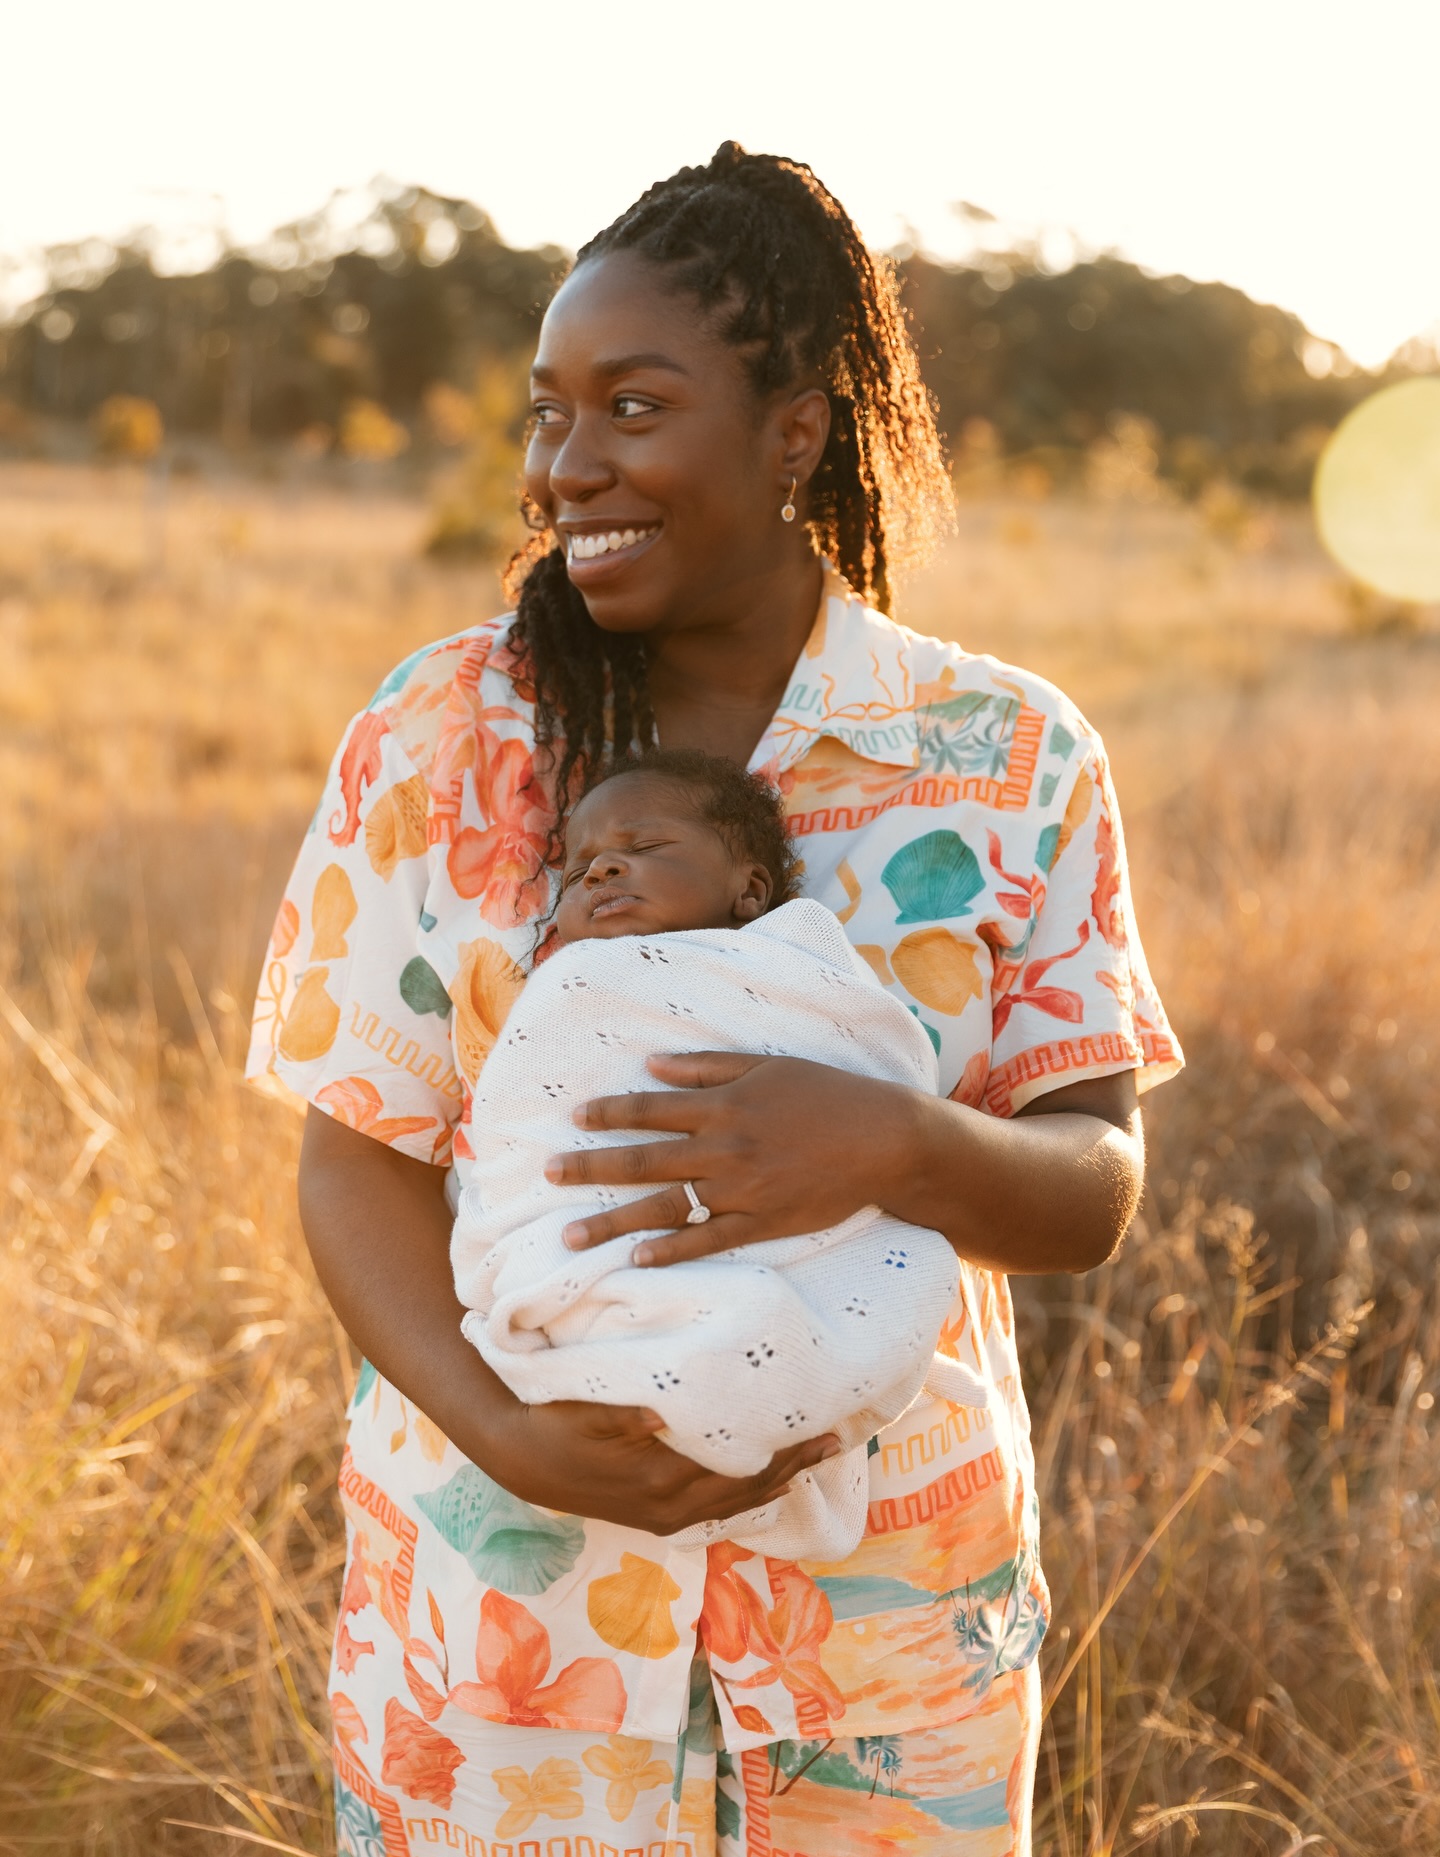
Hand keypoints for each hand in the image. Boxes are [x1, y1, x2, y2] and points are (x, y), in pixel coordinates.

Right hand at [491, 1395, 840, 1533]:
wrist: (521, 1458)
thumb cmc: (557, 1424)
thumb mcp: (587, 1413)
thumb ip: (627, 1415)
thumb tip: (665, 1411)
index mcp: (661, 1480)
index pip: (740, 1471)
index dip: (785, 1454)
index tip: (822, 1429)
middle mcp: (669, 1507)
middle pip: (748, 1491)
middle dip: (794, 1468)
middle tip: (837, 1440)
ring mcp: (663, 1516)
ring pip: (735, 1505)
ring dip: (777, 1482)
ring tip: (814, 1459)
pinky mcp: (655, 1516)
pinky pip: (715, 1510)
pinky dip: (747, 1496)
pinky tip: (767, 1483)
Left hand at [544, 1051, 921, 1265]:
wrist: (883, 1140)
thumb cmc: (826, 1094)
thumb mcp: (766, 1066)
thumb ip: (705, 1067)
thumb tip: (651, 1066)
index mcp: (724, 1105)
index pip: (650, 1109)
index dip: (608, 1113)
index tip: (573, 1118)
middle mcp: (725, 1148)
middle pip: (645, 1160)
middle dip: (591, 1168)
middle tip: (548, 1175)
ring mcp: (743, 1190)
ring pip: (666, 1207)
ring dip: (614, 1222)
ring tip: (572, 1236)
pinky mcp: (763, 1223)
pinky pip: (708, 1241)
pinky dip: (672, 1251)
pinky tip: (636, 1260)